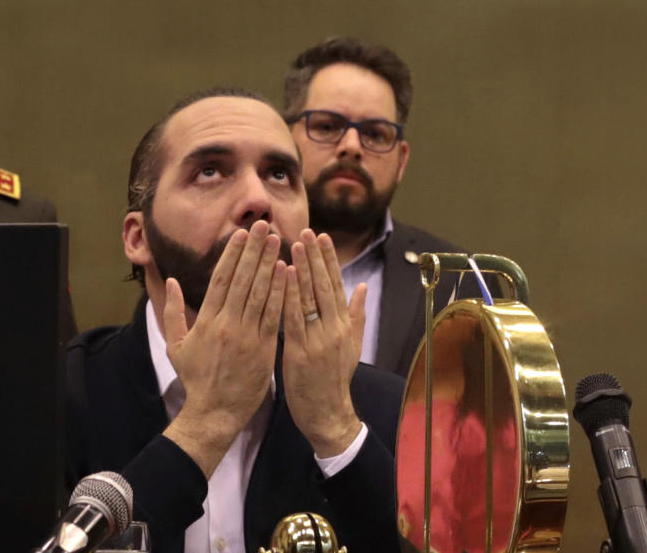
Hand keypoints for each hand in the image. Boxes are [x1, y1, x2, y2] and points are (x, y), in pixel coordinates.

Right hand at [161, 220, 286, 476]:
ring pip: (260, 293)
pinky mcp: (264, 348)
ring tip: (278, 240)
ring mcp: (247, 336)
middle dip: (254, 250)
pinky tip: (288, 273)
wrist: (214, 413)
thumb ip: (172, 312)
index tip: (241, 233)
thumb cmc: (195, 380)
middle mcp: (227, 323)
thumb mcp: (175, 345)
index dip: (233, 254)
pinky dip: (280, 293)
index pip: (221, 279)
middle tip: (263, 225)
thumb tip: (171, 281)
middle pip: (242, 279)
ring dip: (270, 264)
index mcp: (206, 320)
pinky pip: (274, 315)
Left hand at [283, 229, 364, 457]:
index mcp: (344, 326)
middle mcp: (334, 329)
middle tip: (307, 230)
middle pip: (325, 286)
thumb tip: (363, 286)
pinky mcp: (301, 351)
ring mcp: (318, 340)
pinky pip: (294, 318)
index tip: (321, 236)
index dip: (328, 260)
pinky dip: (289, 295)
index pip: (337, 285)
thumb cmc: (333, 380)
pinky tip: (284, 276)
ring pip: (310, 298)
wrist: (328, 415)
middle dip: (315, 257)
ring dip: (302, 269)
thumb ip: (356, 315)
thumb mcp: (351, 346)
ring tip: (294, 244)